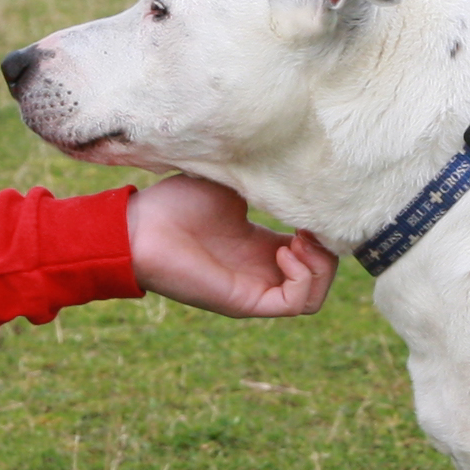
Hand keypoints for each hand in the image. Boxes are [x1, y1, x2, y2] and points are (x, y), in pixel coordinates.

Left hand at [128, 174, 333, 318]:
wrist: (141, 227)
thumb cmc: (176, 202)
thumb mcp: (232, 184)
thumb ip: (266, 181)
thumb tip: (299, 166)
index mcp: (259, 245)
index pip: (312, 250)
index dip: (323, 229)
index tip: (317, 205)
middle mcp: (261, 270)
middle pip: (319, 277)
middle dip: (328, 250)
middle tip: (310, 225)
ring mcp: (255, 288)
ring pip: (313, 297)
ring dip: (320, 266)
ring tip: (299, 239)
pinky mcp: (246, 302)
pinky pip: (295, 303)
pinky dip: (302, 277)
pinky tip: (284, 251)